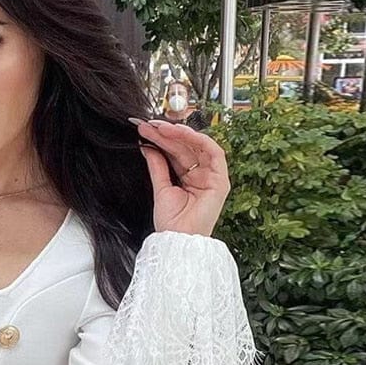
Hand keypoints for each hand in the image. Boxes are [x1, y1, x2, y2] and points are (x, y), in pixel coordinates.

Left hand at [129, 117, 229, 236]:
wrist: (177, 239)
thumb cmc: (171, 222)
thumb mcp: (160, 188)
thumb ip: (157, 166)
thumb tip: (147, 146)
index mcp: (187, 178)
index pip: (175, 152)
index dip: (161, 139)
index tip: (145, 130)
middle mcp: (201, 175)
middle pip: (185, 148)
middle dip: (167, 134)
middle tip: (149, 125)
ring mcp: (212, 177)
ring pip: (198, 147)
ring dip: (180, 134)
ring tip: (161, 127)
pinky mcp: (220, 180)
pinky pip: (214, 153)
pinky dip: (199, 140)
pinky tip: (182, 133)